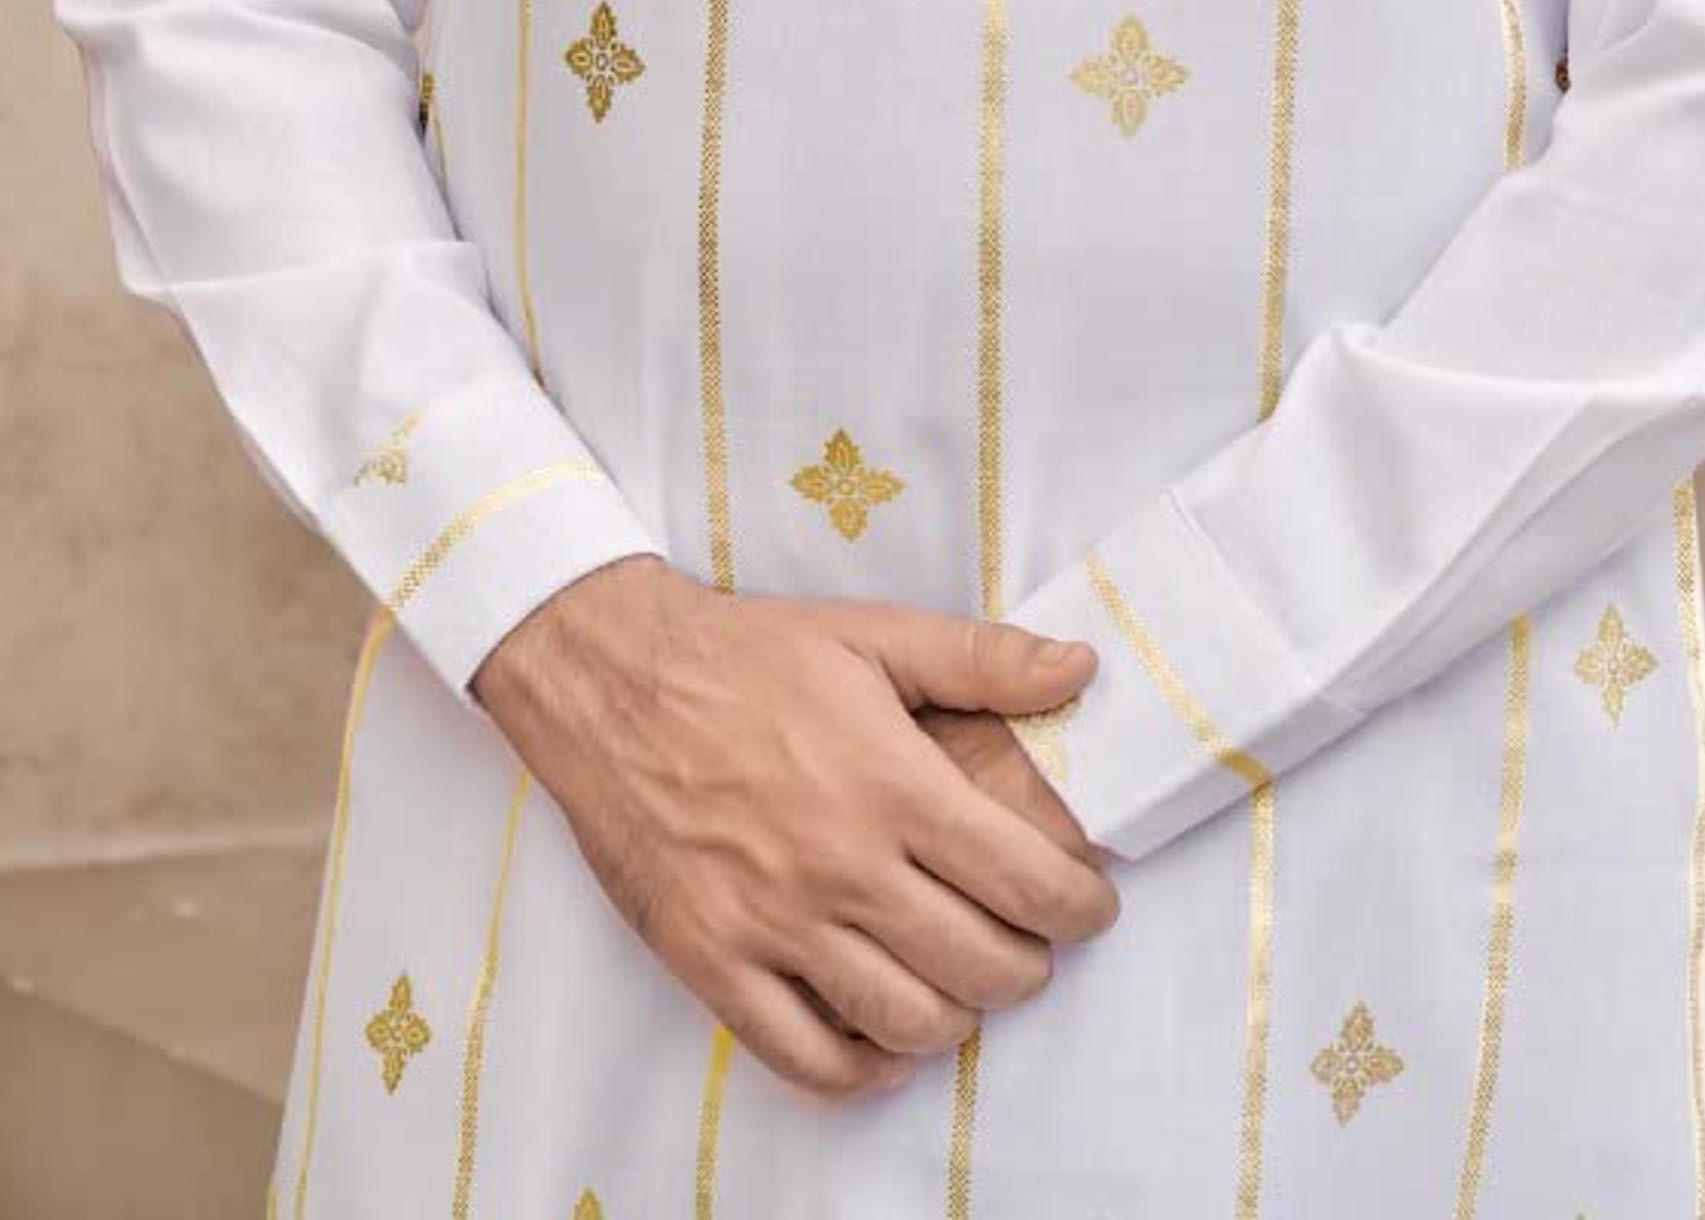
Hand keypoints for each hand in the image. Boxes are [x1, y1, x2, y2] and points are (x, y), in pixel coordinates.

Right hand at [471, 557, 1121, 1104]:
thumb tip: (1079, 670)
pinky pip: (808, 1059)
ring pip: (907, 1021)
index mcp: (892, 784)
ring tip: (965, 984)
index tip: (1089, 906)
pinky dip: (865, 1071)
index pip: (1024, 881)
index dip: (1079, 907)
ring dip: (959, 1017)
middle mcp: (842, 866)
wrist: (615, 683)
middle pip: (979, 965)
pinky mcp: (715, 963)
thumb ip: (982, 658)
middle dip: (1029, 966)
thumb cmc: (749, 656)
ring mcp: (775, 924)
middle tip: (1031, 944)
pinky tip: (888, 1042)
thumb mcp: (873, 633)